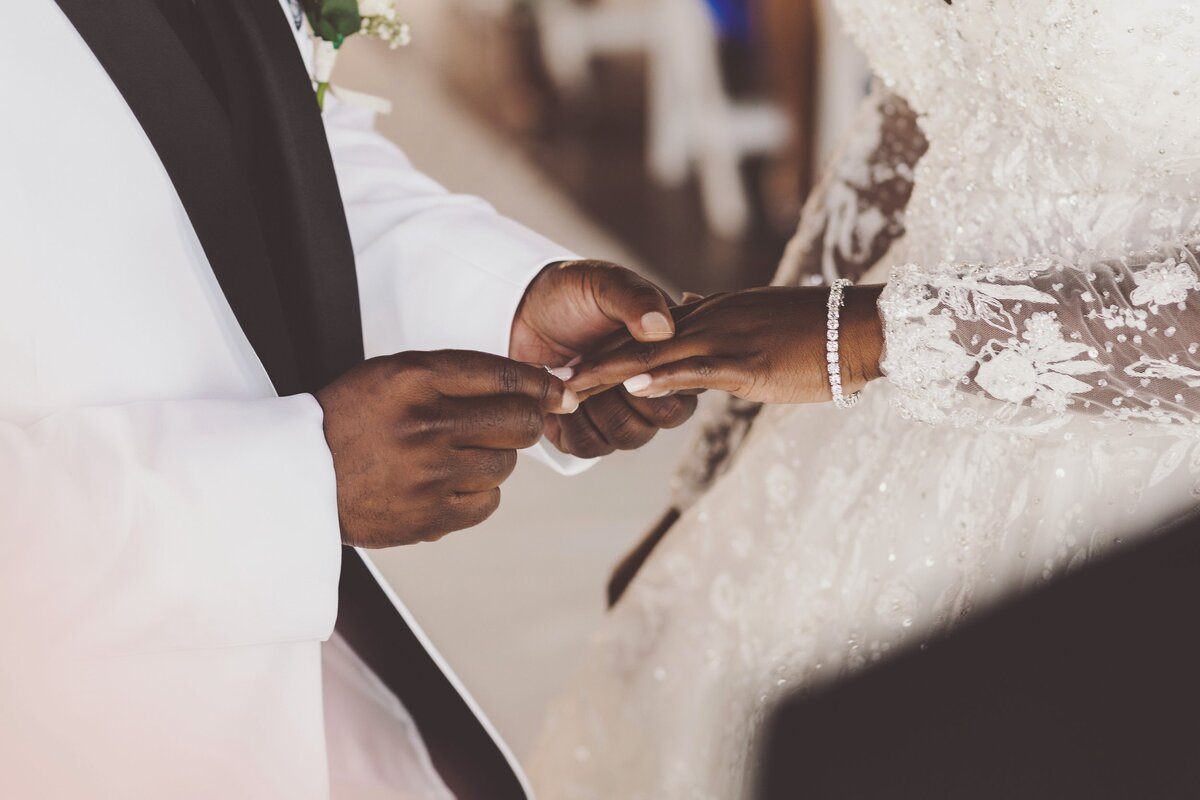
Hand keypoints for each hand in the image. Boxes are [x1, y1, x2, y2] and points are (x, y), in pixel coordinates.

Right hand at [316, 350, 576, 547]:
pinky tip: (448, 483)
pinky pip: (488, 503)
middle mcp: (426, 425)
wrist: (298, 476)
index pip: (506, 377)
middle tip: (503, 424)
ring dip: (492, 458)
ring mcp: (429, 475)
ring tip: (453, 455)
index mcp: (416, 379)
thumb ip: (459, 376)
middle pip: (520, 423)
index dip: (542, 385)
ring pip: (506, 464)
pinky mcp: (429, 517)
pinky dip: (478, 493)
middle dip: (522, 422)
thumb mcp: (394, 375)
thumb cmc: (352, 419)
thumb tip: (536, 390)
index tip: (560, 393)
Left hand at [511, 260, 699, 455]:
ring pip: (626, 438)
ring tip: (569, 376)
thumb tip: (661, 330)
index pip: (681, 391)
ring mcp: (621, 415)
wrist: (522, 310)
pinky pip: (589, 447)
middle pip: (657, 422)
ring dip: (593, 407)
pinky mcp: (586, 430)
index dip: (644, 378)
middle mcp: (652, 391)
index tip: (606, 355)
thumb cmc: (571, 293)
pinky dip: (569, 422)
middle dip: (615, 394)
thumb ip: (636, 300)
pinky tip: (558, 392)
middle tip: (581, 363)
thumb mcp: (605, 284)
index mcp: (670, 356)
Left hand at [567, 286, 886, 403]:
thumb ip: (720, 323)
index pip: (650, 331)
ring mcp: (726, 340)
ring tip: (570, 390)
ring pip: (653, 357)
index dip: (609, 347)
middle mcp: (712, 321)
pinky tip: (630, 389)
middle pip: (638, 342)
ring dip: (609, 376)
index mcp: (714, 314)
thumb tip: (690, 316)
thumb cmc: (818, 331)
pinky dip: (660, 379)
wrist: (862, 325)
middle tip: (553, 380)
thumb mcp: (758, 323)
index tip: (575, 362)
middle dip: (594, 364)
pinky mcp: (745, 363)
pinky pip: (694, 370)